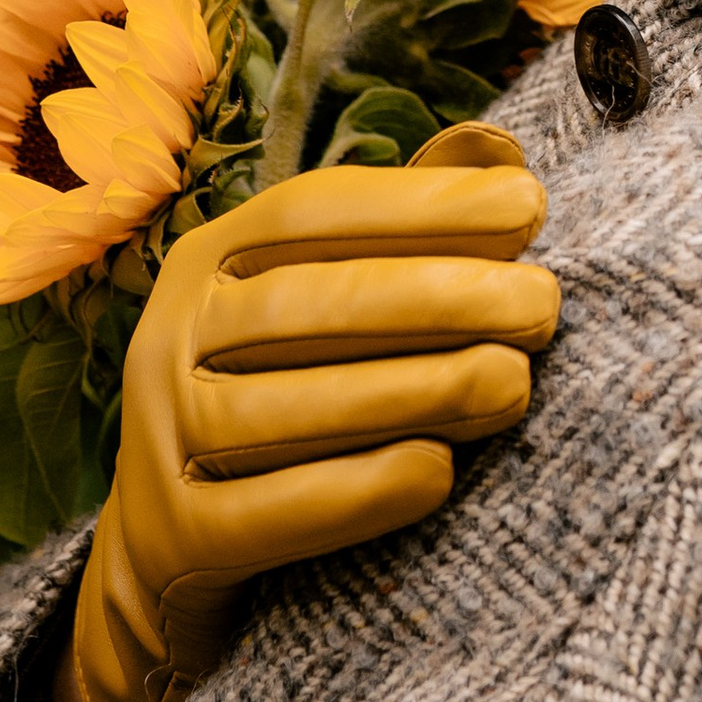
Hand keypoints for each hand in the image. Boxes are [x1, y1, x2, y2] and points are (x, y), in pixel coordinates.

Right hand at [66, 125, 556, 701]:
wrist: (179, 552)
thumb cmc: (290, 392)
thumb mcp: (329, 296)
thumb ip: (409, 227)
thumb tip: (502, 150)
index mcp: (212, 257)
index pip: (316, 210)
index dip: (423, 203)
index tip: (530, 208)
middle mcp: (171, 334)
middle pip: (308, 306)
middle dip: (438, 297)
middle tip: (543, 306)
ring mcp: (159, 438)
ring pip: (289, 409)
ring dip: (413, 390)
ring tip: (514, 383)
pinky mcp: (174, 537)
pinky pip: (268, 513)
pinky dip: (357, 493)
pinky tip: (439, 474)